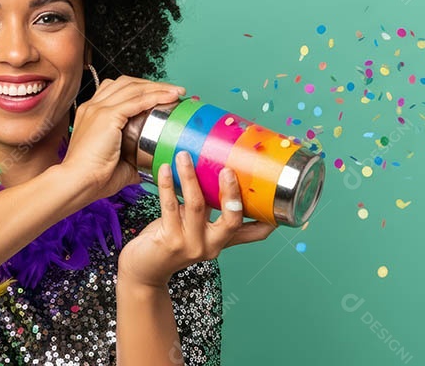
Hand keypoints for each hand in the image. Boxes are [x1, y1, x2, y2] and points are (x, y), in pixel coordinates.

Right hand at [60, 75, 185, 202]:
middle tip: (173, 91)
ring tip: (177, 92)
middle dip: (152, 84)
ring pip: (133, 88)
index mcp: (91, 114)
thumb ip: (134, 160)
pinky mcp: (106, 116)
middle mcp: (93, 106)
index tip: (161, 95)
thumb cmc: (94, 178)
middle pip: (127, 83)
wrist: (77, 183)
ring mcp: (98, 109)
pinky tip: (171, 97)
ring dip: (158, 87)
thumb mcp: (118, 164)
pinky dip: (156, 96)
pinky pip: (136, 100)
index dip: (141, 89)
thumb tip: (152, 164)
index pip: (118, 89)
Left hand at [117, 151, 277, 287]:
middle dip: (231, 193)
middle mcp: (211, 246)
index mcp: (222, 242)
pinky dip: (167, 185)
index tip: (280, 197)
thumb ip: (211, 211)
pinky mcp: (168, 241)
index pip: (254, 233)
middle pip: (231, 220)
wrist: (144, 269)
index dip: (269, 218)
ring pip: (197, 206)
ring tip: (185, 156)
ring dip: (191, 178)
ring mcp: (190, 245)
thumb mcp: (197, 229)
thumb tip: (223, 176)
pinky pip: (170, 207)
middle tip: (228, 169)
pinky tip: (165, 169)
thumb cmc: (171, 242)